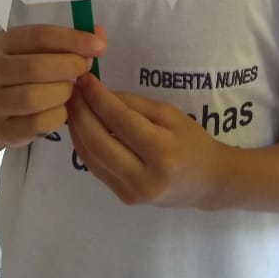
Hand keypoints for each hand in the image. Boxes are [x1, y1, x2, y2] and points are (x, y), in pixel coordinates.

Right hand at [0, 25, 106, 148]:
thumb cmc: (21, 75)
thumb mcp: (36, 52)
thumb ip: (67, 42)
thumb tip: (99, 37)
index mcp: (0, 43)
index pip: (39, 36)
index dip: (72, 40)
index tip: (98, 46)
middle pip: (35, 67)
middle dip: (69, 67)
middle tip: (85, 69)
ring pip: (34, 98)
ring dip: (62, 93)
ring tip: (70, 90)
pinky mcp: (1, 130)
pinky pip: (36, 124)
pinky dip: (57, 116)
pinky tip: (62, 110)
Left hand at [67, 74, 226, 208]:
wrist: (207, 182)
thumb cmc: (191, 141)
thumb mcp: (169, 114)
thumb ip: (133, 105)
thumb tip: (98, 94)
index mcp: (163, 153)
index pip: (121, 121)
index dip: (98, 98)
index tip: (84, 79)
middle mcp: (146, 178)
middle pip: (99, 142)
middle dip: (81, 113)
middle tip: (71, 91)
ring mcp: (133, 193)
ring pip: (92, 158)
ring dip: (77, 130)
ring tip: (72, 106)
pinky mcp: (124, 198)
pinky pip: (96, 168)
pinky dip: (84, 146)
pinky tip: (81, 128)